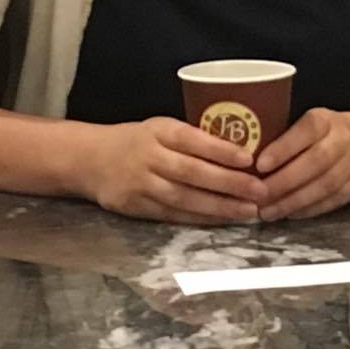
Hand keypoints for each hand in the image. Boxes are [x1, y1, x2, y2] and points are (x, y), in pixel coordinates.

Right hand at [84, 118, 266, 223]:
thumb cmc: (138, 141)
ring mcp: (142, 184)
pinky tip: (223, 220)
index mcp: (159, 131)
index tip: (250, 159)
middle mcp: (150, 157)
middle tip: (260, 191)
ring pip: (185, 198)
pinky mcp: (137, 207)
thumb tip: (243, 148)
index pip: (192, 139)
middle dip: (229, 183)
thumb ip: (193, 138)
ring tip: (248, 211)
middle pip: (192, 172)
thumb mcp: (161, 128)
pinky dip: (201, 219)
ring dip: (219, 207)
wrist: (90, 160)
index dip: (221, 150)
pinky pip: (174, 215)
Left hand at [256, 107, 349, 220]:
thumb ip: (284, 133)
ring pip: (322, 186)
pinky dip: (308, 210)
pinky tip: (288, 214)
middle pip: (314, 163)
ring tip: (267, 211)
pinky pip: (331, 201)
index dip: (284, 148)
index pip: (306, 131)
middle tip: (257, 196)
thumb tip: (242, 151)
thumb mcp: (310, 121)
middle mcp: (341, 141)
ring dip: (293, 201)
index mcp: (325, 121)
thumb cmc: (327, 132)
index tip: (260, 164)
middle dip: (283, 182)